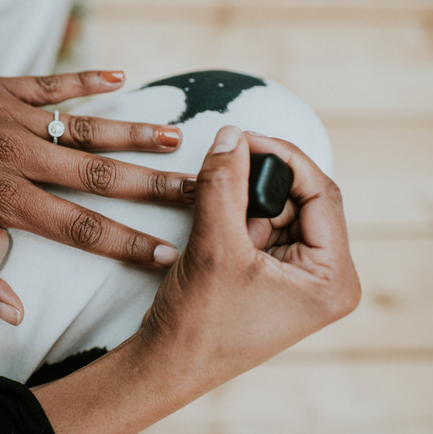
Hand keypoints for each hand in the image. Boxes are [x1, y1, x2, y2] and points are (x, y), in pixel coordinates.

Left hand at [0, 70, 192, 325]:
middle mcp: (15, 156)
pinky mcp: (0, 88)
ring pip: (86, 128)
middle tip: (198, 193)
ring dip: (133, 135)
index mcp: (0, 199)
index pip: (79, 228)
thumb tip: (14, 314)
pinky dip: (87, 79)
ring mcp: (11, 117)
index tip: (169, 255)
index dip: (127, 244)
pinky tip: (120, 77)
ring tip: (177, 140)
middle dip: (154, 189)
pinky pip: (52, 83)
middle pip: (99, 176)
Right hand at [143, 126, 360, 377]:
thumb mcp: (213, 246)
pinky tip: (212, 232)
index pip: (321, 194)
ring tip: (211, 219)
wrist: (168, 365)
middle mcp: (324, 279)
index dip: (282, 158)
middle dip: (257, 186)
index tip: (243, 136)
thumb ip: (224, 184)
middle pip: (299, 201)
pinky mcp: (272, 278)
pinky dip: (234, 219)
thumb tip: (230, 135)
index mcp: (332, 278)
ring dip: (241, 203)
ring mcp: (298, 279)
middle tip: (220, 172)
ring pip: (275, 212)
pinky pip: (259, 230)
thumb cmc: (198, 325)